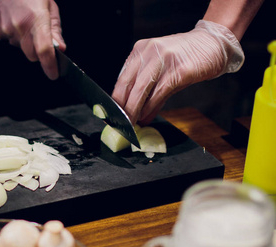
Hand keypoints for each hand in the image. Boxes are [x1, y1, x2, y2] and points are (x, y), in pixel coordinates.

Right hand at [0, 0, 65, 79]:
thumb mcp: (49, 5)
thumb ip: (55, 28)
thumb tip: (60, 47)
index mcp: (37, 19)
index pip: (44, 50)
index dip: (50, 66)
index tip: (54, 74)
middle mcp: (20, 26)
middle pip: (32, 55)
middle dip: (38, 51)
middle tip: (39, 36)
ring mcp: (6, 29)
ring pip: (20, 48)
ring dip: (24, 41)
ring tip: (24, 21)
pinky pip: (8, 41)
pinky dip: (13, 35)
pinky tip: (13, 20)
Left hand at [112, 20, 243, 124]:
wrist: (214, 44)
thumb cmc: (187, 59)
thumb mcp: (163, 73)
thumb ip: (149, 93)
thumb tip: (139, 116)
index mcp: (140, 51)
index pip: (122, 77)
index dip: (115, 98)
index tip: (112, 114)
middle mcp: (148, 52)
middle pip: (127, 84)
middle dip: (122, 107)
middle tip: (119, 122)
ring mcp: (163, 59)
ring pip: (140, 89)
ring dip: (134, 110)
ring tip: (131, 123)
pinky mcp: (179, 70)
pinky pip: (159, 92)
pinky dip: (150, 107)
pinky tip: (146, 116)